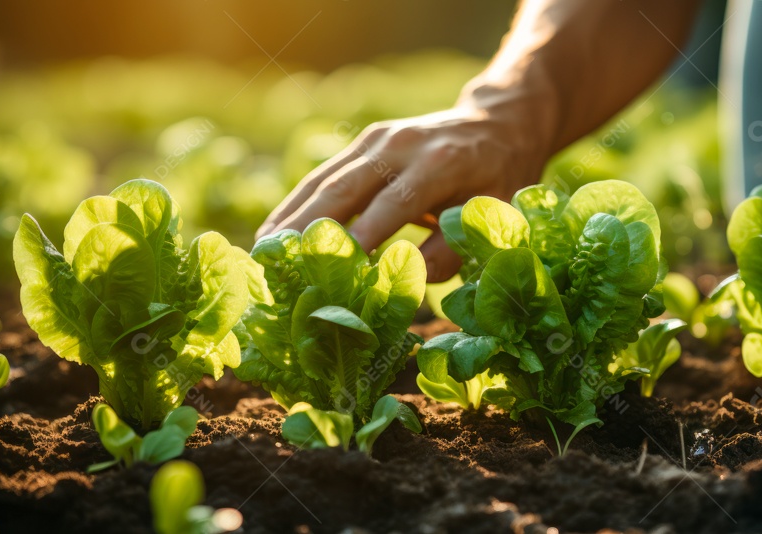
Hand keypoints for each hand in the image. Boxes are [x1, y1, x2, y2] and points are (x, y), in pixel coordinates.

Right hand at [256, 105, 548, 281]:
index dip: (364, 235)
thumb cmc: (500, 180)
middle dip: (308, 227)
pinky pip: (323, 176)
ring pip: (324, 180)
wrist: (498, 124)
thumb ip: (453, 247)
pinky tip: (274, 231)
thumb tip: (408, 277)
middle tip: (277, 264)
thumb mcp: (494, 215)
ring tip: (261, 253)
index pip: (395, 202)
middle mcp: (402, 145)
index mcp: (442, 162)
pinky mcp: (363, 143)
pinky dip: (296, 204)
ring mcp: (378, 139)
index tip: (334, 271)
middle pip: (346, 187)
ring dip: (290, 216)